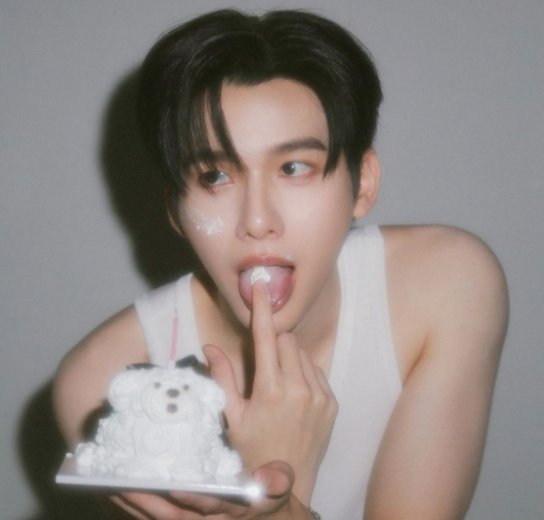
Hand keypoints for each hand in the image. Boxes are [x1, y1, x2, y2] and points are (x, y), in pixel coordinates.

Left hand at [105, 460, 309, 518]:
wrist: (262, 514)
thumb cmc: (266, 493)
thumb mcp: (279, 483)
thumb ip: (277, 479)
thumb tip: (271, 477)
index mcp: (230, 511)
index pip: (209, 507)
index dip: (192, 499)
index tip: (173, 484)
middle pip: (172, 517)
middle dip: (148, 502)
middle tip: (123, 482)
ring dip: (133, 506)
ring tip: (110, 485)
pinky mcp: (178, 518)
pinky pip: (153, 518)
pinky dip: (132, 509)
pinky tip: (113, 494)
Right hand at [204, 281, 337, 502]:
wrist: (287, 482)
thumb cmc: (252, 450)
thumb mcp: (232, 416)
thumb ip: (222, 378)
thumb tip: (209, 348)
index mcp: (270, 389)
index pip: (264, 337)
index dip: (262, 309)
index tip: (261, 286)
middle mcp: (299, 388)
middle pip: (287, 340)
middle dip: (273, 342)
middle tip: (263, 365)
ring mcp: (320, 395)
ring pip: (303, 354)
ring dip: (289, 358)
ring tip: (279, 385)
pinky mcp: (332, 402)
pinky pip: (317, 371)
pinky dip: (304, 373)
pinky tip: (294, 396)